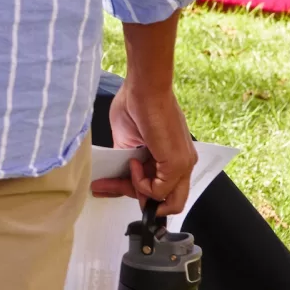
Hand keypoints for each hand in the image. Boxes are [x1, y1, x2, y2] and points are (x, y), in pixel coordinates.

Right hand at [94, 78, 195, 212]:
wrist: (145, 87)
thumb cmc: (136, 103)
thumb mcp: (127, 141)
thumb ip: (127, 163)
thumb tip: (118, 178)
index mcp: (174, 158)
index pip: (158, 188)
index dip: (131, 191)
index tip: (105, 187)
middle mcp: (184, 164)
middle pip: (169, 202)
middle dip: (138, 198)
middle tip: (113, 186)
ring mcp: (183, 165)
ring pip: (168, 202)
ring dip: (139, 192)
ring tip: (125, 170)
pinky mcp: (177, 164)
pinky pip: (158, 190)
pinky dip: (140, 183)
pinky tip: (132, 162)